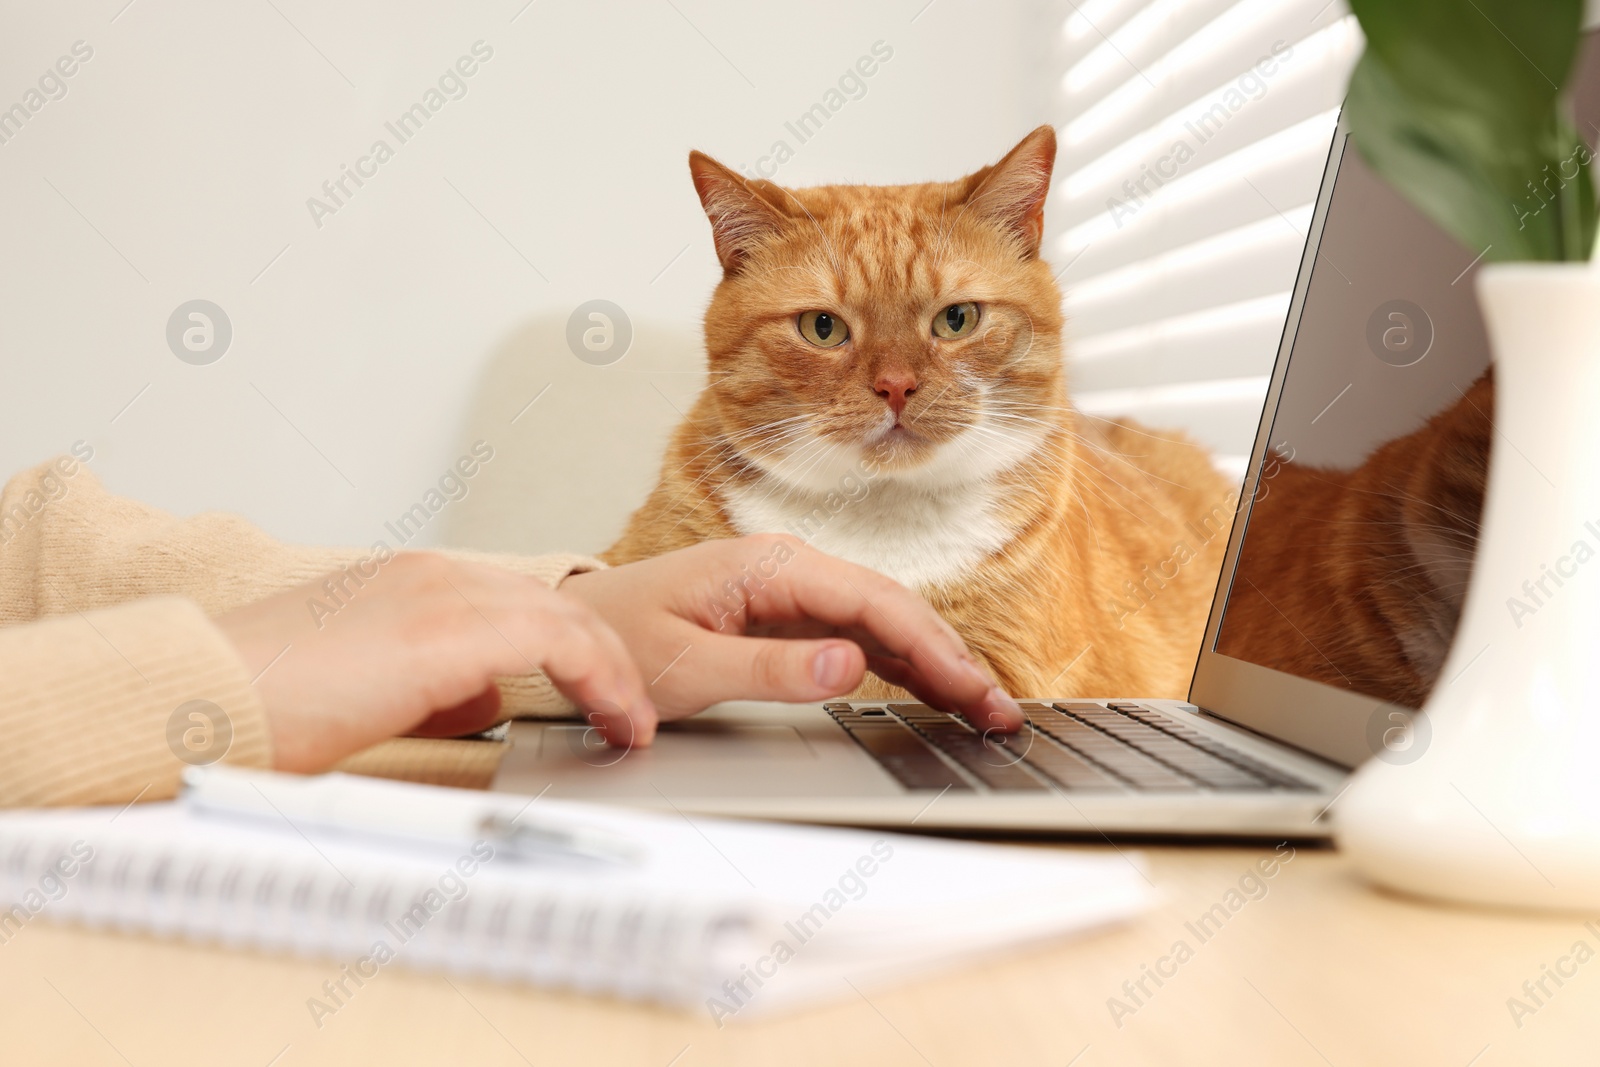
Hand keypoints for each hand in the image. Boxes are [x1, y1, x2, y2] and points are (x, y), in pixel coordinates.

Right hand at [215, 554, 653, 771]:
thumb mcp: (370, 686)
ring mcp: (444, 591)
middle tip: (630, 709)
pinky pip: (560, 641)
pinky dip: (600, 679)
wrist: (206, 698)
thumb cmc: (266, 704)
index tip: (600, 690)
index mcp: (411, 579)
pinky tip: (615, 717)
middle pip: (553, 603)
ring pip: (567, 617)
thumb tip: (490, 699)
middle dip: (603, 657)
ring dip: (612, 671)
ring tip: (633, 723)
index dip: (572, 647)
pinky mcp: (451, 627)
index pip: (518, 601)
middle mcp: (434, 572)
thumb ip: (435, 682)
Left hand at [561, 535, 1023, 733]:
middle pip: (893, 609)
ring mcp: (795, 593)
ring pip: (886, 624)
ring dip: (937, 663)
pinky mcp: (791, 618)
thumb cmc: (620, 638)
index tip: (972, 687)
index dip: (933, 646)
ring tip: (986, 708)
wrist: (582, 629)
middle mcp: (792, 569)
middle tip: (1001, 710)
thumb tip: (850, 665)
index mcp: (770, 566)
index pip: (874, 602)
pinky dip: (904, 665)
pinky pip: (861, 638)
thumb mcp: (686, 664)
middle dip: (953, 657)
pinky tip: (937, 691)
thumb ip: (770, 667)